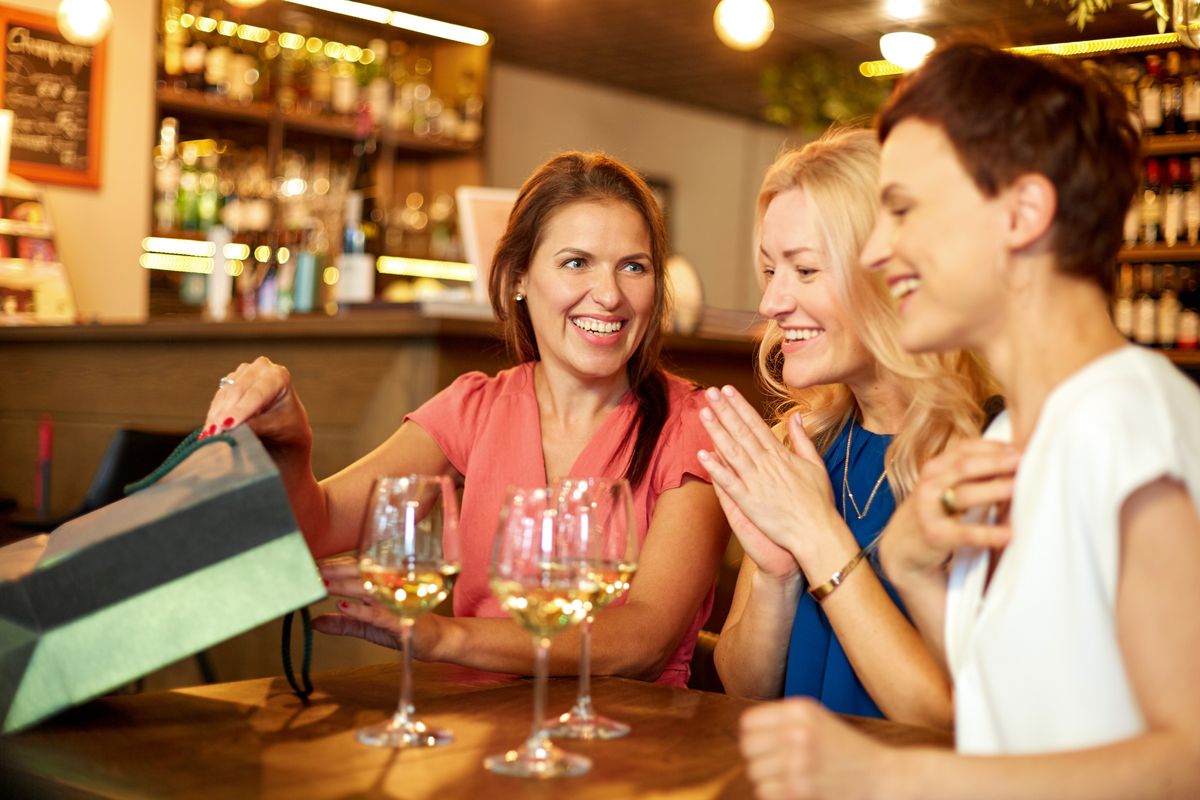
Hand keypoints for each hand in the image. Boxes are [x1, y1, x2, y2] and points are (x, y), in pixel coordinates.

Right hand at [201, 356, 311, 454]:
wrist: (286, 424)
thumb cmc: (288, 425)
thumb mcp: (277, 426)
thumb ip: (256, 425)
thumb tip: (232, 428)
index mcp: (279, 376)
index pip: (256, 394)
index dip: (240, 410)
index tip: (227, 425)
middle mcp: (261, 368)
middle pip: (237, 390)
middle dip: (224, 413)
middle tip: (213, 434)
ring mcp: (244, 372)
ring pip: (225, 394)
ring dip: (215, 415)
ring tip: (209, 435)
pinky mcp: (231, 381)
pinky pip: (219, 398)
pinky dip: (213, 414)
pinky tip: (208, 430)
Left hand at [312, 558, 444, 658]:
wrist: (435, 640)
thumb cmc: (403, 627)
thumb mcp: (367, 626)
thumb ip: (342, 624)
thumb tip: (314, 622)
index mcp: (382, 584)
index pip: (357, 567)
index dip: (335, 564)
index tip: (311, 565)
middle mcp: (389, 586)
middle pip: (361, 573)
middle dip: (335, 570)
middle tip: (311, 571)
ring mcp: (395, 601)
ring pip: (367, 588)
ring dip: (343, 586)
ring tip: (323, 585)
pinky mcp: (399, 619)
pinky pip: (377, 613)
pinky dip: (359, 609)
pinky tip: (342, 607)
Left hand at [698, 385, 840, 570]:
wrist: (818, 532)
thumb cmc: (819, 502)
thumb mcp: (816, 465)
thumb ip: (802, 439)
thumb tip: (796, 416)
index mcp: (781, 455)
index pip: (756, 424)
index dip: (740, 406)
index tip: (728, 390)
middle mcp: (767, 465)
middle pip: (741, 432)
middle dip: (725, 411)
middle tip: (710, 393)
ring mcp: (756, 483)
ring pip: (732, 452)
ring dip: (717, 432)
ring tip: (703, 413)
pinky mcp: (749, 502)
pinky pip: (729, 482)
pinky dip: (715, 468)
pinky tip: (702, 454)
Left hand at [741, 697, 888, 799]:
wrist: (884, 778)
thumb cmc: (846, 750)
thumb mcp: (816, 721)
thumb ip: (782, 722)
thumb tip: (743, 734)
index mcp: (799, 710)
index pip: (748, 723)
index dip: (755, 738)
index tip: (768, 747)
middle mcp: (796, 731)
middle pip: (748, 748)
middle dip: (760, 759)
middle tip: (780, 766)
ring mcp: (797, 761)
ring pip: (754, 772)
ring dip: (768, 779)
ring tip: (792, 778)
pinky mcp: (799, 789)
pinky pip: (765, 792)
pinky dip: (776, 794)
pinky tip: (797, 790)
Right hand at [887, 438, 1018, 578]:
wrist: (901, 545)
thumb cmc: (933, 512)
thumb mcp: (943, 486)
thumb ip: (968, 473)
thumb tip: (1013, 461)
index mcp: (935, 468)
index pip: (964, 448)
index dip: (993, 446)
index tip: (1019, 449)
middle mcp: (929, 484)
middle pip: (965, 466)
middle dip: (996, 462)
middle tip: (1023, 462)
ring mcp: (929, 509)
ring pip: (964, 494)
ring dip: (994, 490)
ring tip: (1018, 489)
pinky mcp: (935, 534)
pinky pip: (965, 532)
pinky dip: (988, 533)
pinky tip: (1008, 535)